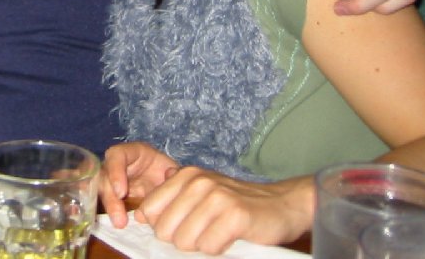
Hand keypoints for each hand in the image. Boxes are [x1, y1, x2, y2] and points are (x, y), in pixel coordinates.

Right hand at [99, 143, 178, 228]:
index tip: (121, 193)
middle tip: (120, 218)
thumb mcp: (172, 170)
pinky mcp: (115, 196)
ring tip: (120, 223)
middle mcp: (118, 164)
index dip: (115, 172)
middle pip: (104, 176)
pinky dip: (112, 213)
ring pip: (103, 191)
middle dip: (110, 197)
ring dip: (111, 208)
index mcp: (132, 152)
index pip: (116, 155)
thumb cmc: (170, 172)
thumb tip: (163, 192)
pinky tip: (119, 223)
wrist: (171, 184)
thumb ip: (169, 177)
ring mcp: (114, 180)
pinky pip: (108, 203)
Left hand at [135, 167, 313, 254]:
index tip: (183, 229)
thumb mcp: (202, 193)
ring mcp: (216, 197)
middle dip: (182, 240)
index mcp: (185, 176)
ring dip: (202, 246)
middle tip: (205, 233)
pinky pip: (208, 247)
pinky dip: (218, 249)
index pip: (150, 211)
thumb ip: (174, 201)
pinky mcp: (234, 215)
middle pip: (165, 230)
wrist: (282, 205)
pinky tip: (230, 238)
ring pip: (185, 241)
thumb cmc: (238, 205)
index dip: (164, 228)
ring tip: (218, 234)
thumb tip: (142, 216)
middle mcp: (198, 182)